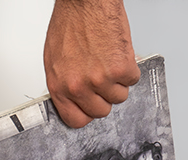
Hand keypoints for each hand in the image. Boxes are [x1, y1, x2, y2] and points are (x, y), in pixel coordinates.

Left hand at [44, 0, 140, 127]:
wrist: (86, 1)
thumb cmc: (69, 23)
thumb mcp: (55, 61)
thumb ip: (65, 85)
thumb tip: (75, 99)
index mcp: (60, 87)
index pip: (76, 120)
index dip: (87, 113)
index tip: (91, 107)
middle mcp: (78, 87)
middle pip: (101, 111)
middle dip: (104, 97)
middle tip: (104, 80)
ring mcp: (100, 79)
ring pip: (119, 97)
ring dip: (119, 82)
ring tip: (110, 63)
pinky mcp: (120, 68)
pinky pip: (132, 80)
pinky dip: (130, 68)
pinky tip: (119, 55)